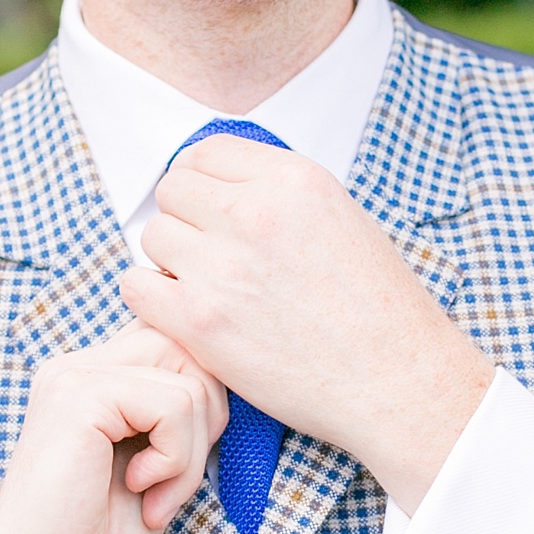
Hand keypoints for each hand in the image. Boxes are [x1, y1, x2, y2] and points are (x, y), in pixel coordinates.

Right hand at [0, 324, 227, 533]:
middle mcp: (79, 364)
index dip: (204, 396)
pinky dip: (176, 459)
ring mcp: (74, 375)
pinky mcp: (79, 397)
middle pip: (189, 347)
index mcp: (94, 375)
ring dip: (191, 450)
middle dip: (208, 415)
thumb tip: (234, 381)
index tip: (182, 461)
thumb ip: (178, 415)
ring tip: (154, 493)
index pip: (176, 342)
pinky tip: (140, 489)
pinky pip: (173, 406)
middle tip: (177, 475)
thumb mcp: (155, 464)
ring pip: (189, 379)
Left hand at [119, 136, 492, 511]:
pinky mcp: (200, 321)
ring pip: (154, 237)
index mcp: (292, 180)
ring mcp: (222, 266)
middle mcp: (253, 212)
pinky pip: (136, 288)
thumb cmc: (379, 310)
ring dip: (169, 262)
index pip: (206, 152)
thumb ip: (281, 196)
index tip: (203, 206)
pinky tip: (182, 315)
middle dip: (183, 219)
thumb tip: (224, 189)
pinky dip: (150, 299)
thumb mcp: (343, 218)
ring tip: (207, 290)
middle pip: (172, 191)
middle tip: (206, 255)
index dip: (198, 180)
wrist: (397, 381)